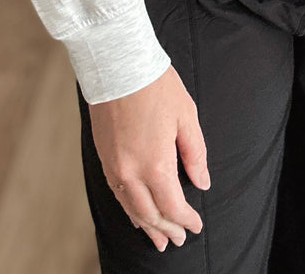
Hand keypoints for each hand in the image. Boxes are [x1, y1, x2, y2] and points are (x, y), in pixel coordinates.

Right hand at [88, 63, 209, 251]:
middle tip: (177, 240)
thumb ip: (195, 153)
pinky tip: (135, 213)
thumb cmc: (155, 85)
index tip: (196, 225)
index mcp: (155, 164)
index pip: (173, 205)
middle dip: (166, 229)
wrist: (117, 63)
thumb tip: (202, 182)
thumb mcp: (186, 116)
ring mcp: (114, 166)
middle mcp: (131, 172)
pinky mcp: (103, 156)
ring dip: (146, 225)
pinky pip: (117, 193)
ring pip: (130, 208)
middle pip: (150, 214)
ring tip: (157, 238)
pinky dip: (128, 208)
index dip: (186, 219)